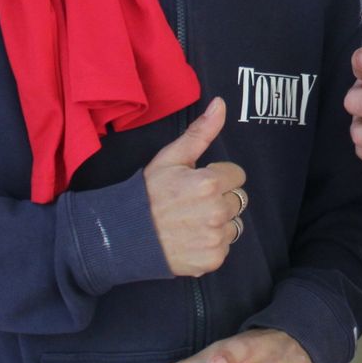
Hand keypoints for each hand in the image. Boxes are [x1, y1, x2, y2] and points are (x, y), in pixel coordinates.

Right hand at [144, 98, 247, 276]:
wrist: (124, 235)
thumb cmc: (147, 194)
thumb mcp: (171, 158)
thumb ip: (201, 132)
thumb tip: (221, 103)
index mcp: (209, 183)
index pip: (237, 175)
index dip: (218, 177)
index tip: (198, 183)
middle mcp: (216, 211)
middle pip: (238, 200)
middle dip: (220, 199)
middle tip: (192, 203)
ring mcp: (215, 237)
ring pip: (234, 225)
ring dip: (219, 223)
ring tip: (191, 222)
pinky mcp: (212, 259)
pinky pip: (224, 247)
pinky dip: (211, 245)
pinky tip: (190, 239)